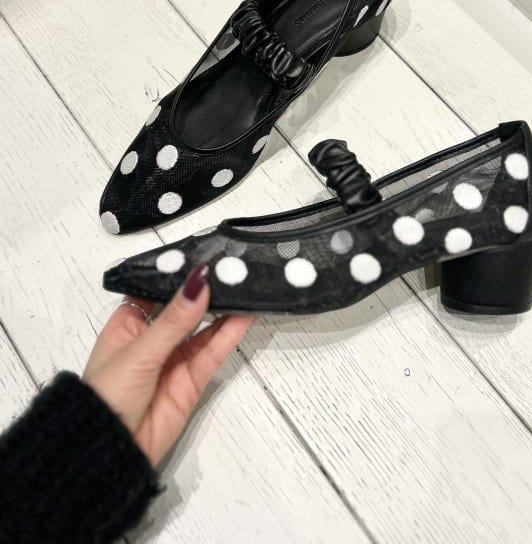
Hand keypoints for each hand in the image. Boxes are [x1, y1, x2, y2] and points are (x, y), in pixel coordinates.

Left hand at [82, 263, 255, 465]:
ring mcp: (174, 359)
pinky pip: (214, 351)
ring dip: (225, 308)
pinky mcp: (193, 380)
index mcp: (128, 324)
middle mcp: (153, 338)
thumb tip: (199, 281)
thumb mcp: (139, 351)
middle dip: (207, 290)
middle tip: (234, 267)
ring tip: (247, 285)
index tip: (205, 255)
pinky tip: (245, 314)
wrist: (110, 453)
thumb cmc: (107, 396)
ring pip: (205, 328)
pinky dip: (230, 333)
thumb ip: (174, 319)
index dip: (180, 274)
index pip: (158, 290)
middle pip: (186, 308)